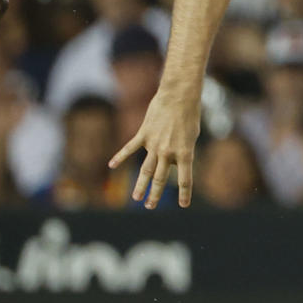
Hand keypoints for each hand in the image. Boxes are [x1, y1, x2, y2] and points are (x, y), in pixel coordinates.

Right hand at [110, 88, 200, 207]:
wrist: (178, 95)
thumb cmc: (189, 115)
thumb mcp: (191, 137)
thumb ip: (180, 153)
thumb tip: (170, 165)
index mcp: (184, 153)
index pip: (185, 179)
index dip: (185, 194)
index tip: (183, 205)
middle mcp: (168, 152)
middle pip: (160, 178)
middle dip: (155, 194)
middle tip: (150, 207)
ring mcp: (154, 144)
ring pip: (145, 169)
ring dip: (140, 185)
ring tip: (135, 198)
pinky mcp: (144, 134)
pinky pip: (130, 148)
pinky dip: (120, 157)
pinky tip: (111, 166)